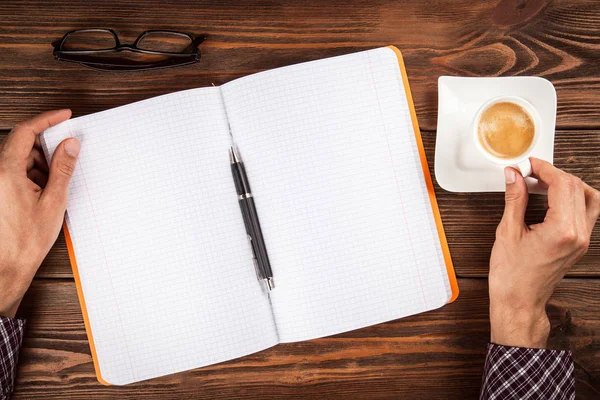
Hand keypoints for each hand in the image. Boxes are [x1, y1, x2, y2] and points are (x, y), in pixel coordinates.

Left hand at [0, 110, 79, 316]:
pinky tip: (46, 193)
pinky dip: (33, 177)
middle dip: (47, 149)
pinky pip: (15, 173)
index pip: (25, 132)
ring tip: (56, 186)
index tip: (64, 115)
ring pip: (20, 160)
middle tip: (67, 157)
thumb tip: (70, 145)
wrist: (6, 267)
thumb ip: (62, 169)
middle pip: (22, 146)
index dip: (47, 120)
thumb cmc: (25, 240)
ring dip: (41, 166)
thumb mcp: (53, 201)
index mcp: (6, 172)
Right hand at [489, 158, 599, 347]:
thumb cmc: (511, 275)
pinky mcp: (579, 244)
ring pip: (588, 198)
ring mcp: (582, 241)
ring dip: (567, 185)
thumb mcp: (508, 232)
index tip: (528, 164)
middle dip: (553, 174)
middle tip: (529, 172)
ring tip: (543, 183)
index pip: (562, 185)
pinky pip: (585, 212)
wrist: (519, 302)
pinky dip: (571, 199)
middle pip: (577, 188)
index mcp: (562, 231)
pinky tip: (550, 199)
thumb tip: (514, 175)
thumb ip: (515, 199)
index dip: (544, 169)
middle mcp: (579, 235)